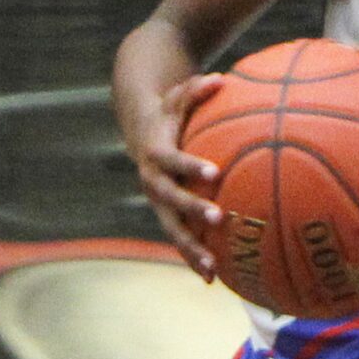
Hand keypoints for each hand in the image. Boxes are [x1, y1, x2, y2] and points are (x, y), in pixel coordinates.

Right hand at [130, 72, 226, 274]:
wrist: (139, 133)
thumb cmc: (167, 113)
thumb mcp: (177, 98)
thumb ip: (195, 89)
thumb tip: (219, 79)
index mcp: (156, 155)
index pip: (172, 161)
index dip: (191, 166)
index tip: (215, 172)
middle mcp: (153, 183)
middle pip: (170, 201)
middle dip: (192, 212)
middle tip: (218, 219)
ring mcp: (158, 203)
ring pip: (172, 230)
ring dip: (191, 250)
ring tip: (213, 270)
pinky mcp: (166, 216)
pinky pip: (180, 239)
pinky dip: (194, 258)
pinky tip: (215, 279)